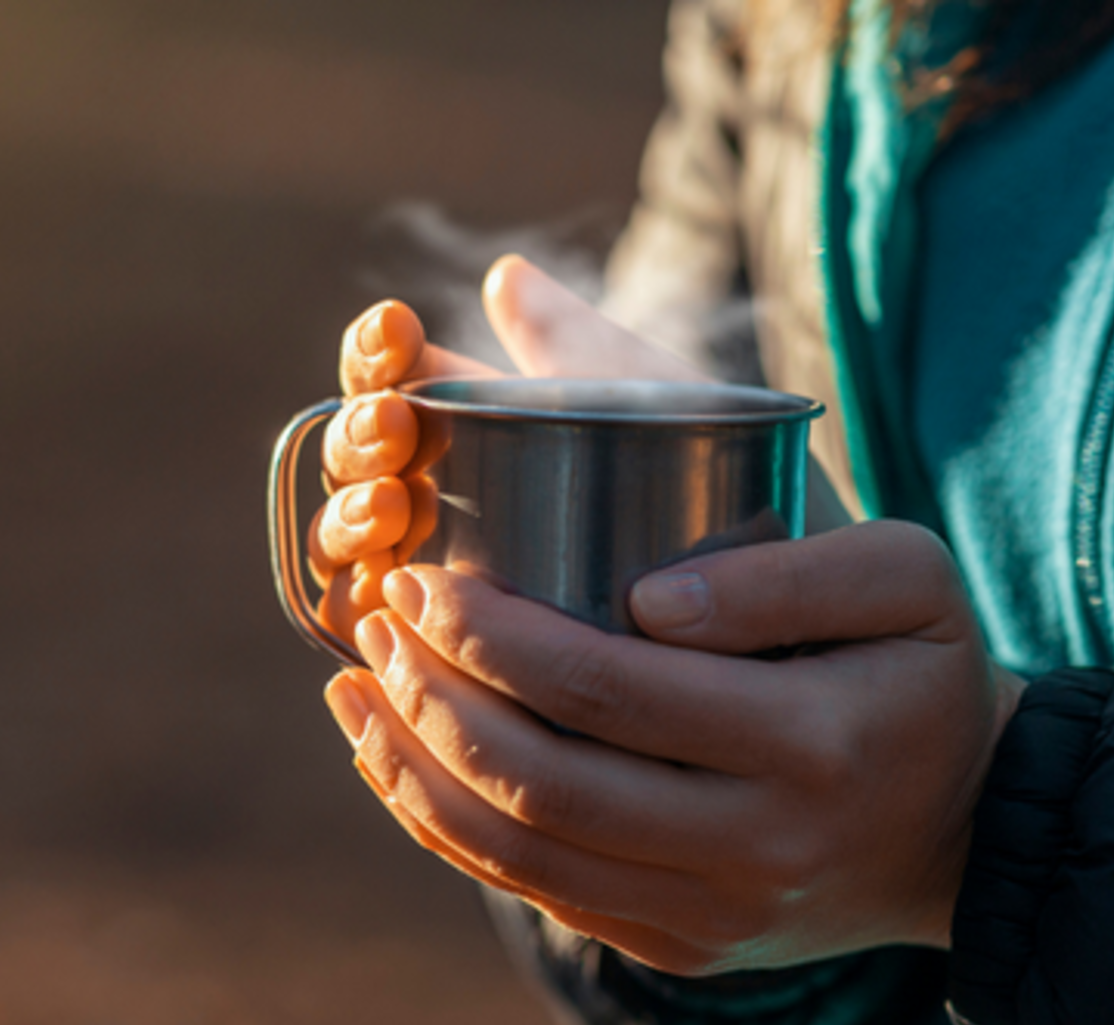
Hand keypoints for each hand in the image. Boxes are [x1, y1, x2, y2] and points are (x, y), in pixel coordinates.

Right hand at [311, 255, 735, 639]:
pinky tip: (377, 606)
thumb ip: (578, 347)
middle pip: (354, 464)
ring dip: (346, 519)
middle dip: (359, 437)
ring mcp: (424, 582)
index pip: (388, 377)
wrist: (767, 607)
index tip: (399, 332)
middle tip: (395, 429)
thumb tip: (506, 273)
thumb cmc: (715, 493)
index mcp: (464, 425)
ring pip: (347, 550)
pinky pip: (369, 643)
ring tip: (389, 506)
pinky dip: (357, 616)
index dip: (377, 352)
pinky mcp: (434, 663)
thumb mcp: (654, 409)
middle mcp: (428, 499)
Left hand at [321, 521, 1025, 975]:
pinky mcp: (676, 947)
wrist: (963, 833)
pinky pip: (533, 891)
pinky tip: (393, 760)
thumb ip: (786, 569)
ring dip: (414, 766)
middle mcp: (753, 850)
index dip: (492, 634)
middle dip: (432, 695)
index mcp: (808, 746)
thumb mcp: (906, 577)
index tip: (426, 577)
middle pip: (541, 780)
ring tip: (355, 684)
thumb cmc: (921, 674)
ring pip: (517, 852)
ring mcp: (708, 917)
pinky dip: (445, 827)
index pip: (607, 689)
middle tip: (378, 615)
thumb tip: (645, 597)